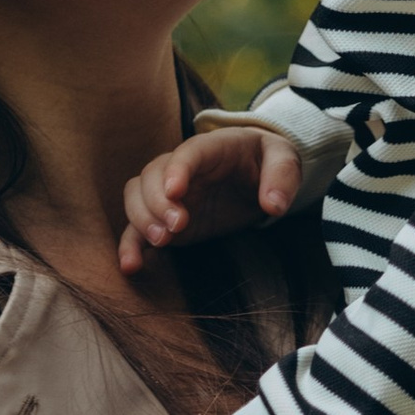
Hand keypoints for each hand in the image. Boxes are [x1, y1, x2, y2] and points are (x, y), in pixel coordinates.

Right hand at [117, 123, 306, 276]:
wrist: (256, 173)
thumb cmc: (266, 161)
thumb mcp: (285, 159)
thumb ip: (282, 176)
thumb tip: (273, 204)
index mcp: (210, 148)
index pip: (187, 154)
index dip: (177, 170)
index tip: (175, 192)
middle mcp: (181, 168)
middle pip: (151, 174)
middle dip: (157, 201)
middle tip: (178, 225)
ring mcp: (169, 194)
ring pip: (136, 196)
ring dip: (141, 219)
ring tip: (163, 241)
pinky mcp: (165, 219)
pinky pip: (137, 228)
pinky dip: (130, 245)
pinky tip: (130, 266)